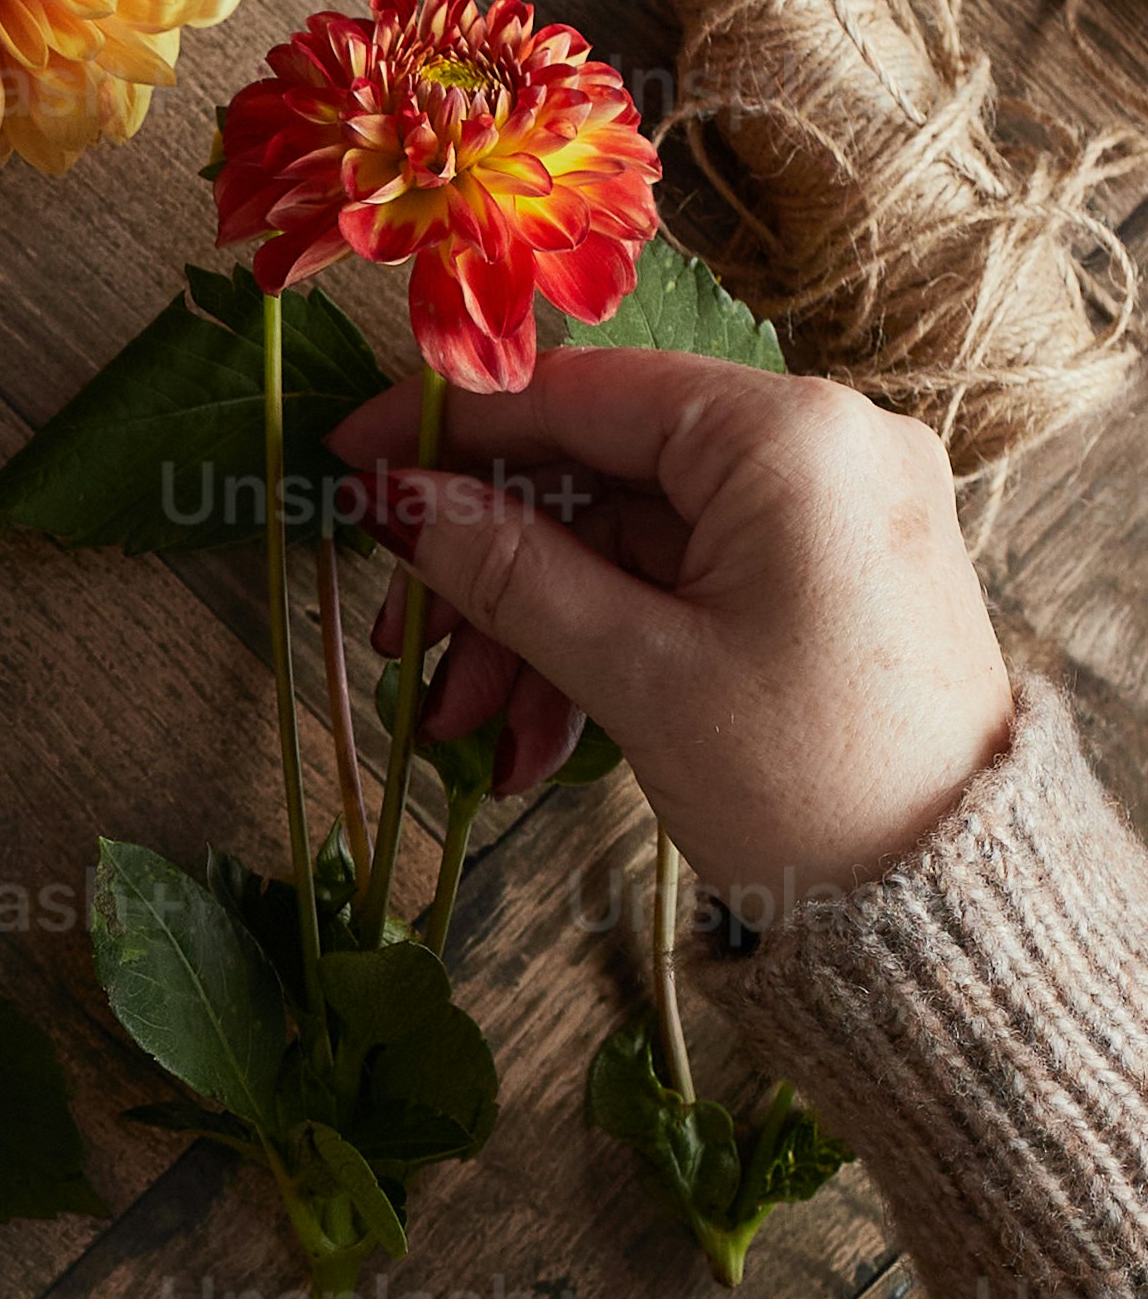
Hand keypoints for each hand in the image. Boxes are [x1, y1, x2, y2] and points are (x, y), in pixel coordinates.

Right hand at [328, 352, 1012, 932]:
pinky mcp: (827, 570)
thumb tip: (390, 495)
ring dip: (533, 630)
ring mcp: (831, 508)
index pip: (580, 394)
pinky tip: (537, 738)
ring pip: (627, 538)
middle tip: (404, 653)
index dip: (447, 430)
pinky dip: (605, 644)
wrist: (953, 905)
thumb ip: (504, 567)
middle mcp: (824, 443)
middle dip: (489, 574)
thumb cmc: (813, 784)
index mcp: (792, 436)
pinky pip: (681, 578)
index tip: (347, 462)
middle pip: (597, 473)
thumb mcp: (636, 671)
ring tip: (469, 732)